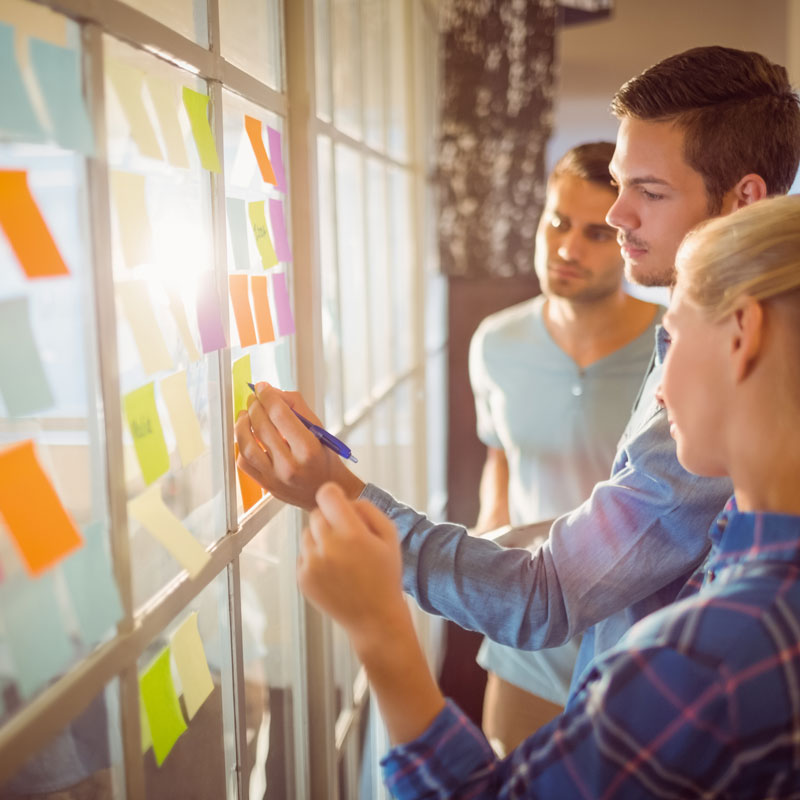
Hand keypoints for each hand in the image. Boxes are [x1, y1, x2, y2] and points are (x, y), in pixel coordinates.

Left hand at [235, 383, 364, 509]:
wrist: (324, 490)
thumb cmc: (324, 459)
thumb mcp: (319, 429)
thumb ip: (297, 407)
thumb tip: (272, 393)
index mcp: (308, 449)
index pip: (280, 415)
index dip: (268, 396)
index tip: (262, 387)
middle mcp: (290, 466)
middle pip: (262, 428)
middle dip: (254, 407)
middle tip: (254, 399)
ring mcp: (275, 478)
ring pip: (247, 446)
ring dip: (241, 425)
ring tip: (244, 415)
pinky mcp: (265, 485)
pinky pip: (244, 463)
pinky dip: (241, 446)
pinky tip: (247, 437)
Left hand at [297, 483, 406, 644]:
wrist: (375, 618)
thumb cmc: (385, 575)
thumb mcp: (390, 536)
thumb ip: (368, 509)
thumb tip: (345, 500)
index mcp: (351, 534)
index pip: (327, 495)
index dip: (333, 494)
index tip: (338, 502)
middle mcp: (328, 547)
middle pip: (316, 513)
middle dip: (330, 519)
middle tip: (347, 536)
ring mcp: (312, 564)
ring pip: (307, 533)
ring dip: (320, 538)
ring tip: (341, 556)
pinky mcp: (303, 578)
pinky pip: (303, 554)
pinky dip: (315, 557)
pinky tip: (334, 571)